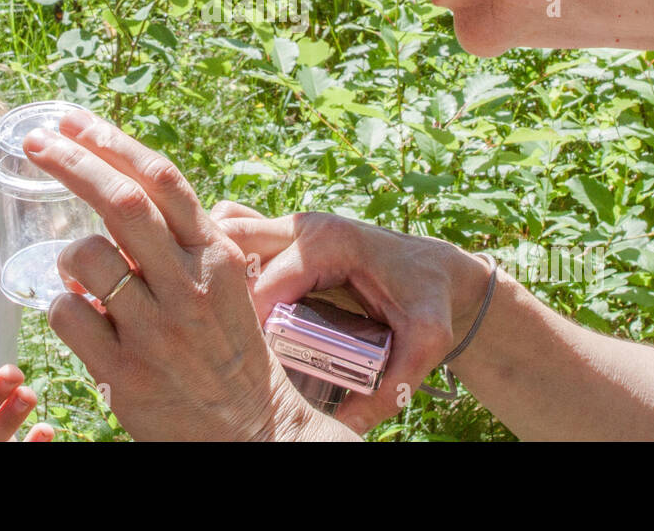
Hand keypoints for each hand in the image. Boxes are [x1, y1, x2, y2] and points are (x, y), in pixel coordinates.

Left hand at [22, 111, 356, 441]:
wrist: (252, 430)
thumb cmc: (230, 349)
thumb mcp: (225, 283)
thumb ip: (184, 240)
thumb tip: (125, 187)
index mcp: (216, 255)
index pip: (162, 180)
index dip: (112, 142)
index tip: (72, 121)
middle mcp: (189, 285)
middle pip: (120, 202)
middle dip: (71, 162)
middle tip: (37, 142)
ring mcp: (157, 330)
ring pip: (84, 257)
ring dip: (67, 254)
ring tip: (78, 274)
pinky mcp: (126, 374)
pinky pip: (67, 317)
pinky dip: (62, 308)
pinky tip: (82, 320)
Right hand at [211, 202, 492, 434]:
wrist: (438, 270)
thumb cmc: (430, 301)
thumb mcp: (425, 343)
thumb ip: (392, 386)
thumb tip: (345, 427)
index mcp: (331, 244)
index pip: (265, 283)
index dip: (249, 325)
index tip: (245, 363)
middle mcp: (305, 227)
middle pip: (234, 244)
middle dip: (220, 291)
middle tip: (226, 338)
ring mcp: (292, 226)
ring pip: (228, 229)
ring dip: (215, 269)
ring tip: (219, 319)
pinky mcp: (285, 235)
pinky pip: (237, 232)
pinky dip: (222, 258)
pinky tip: (223, 297)